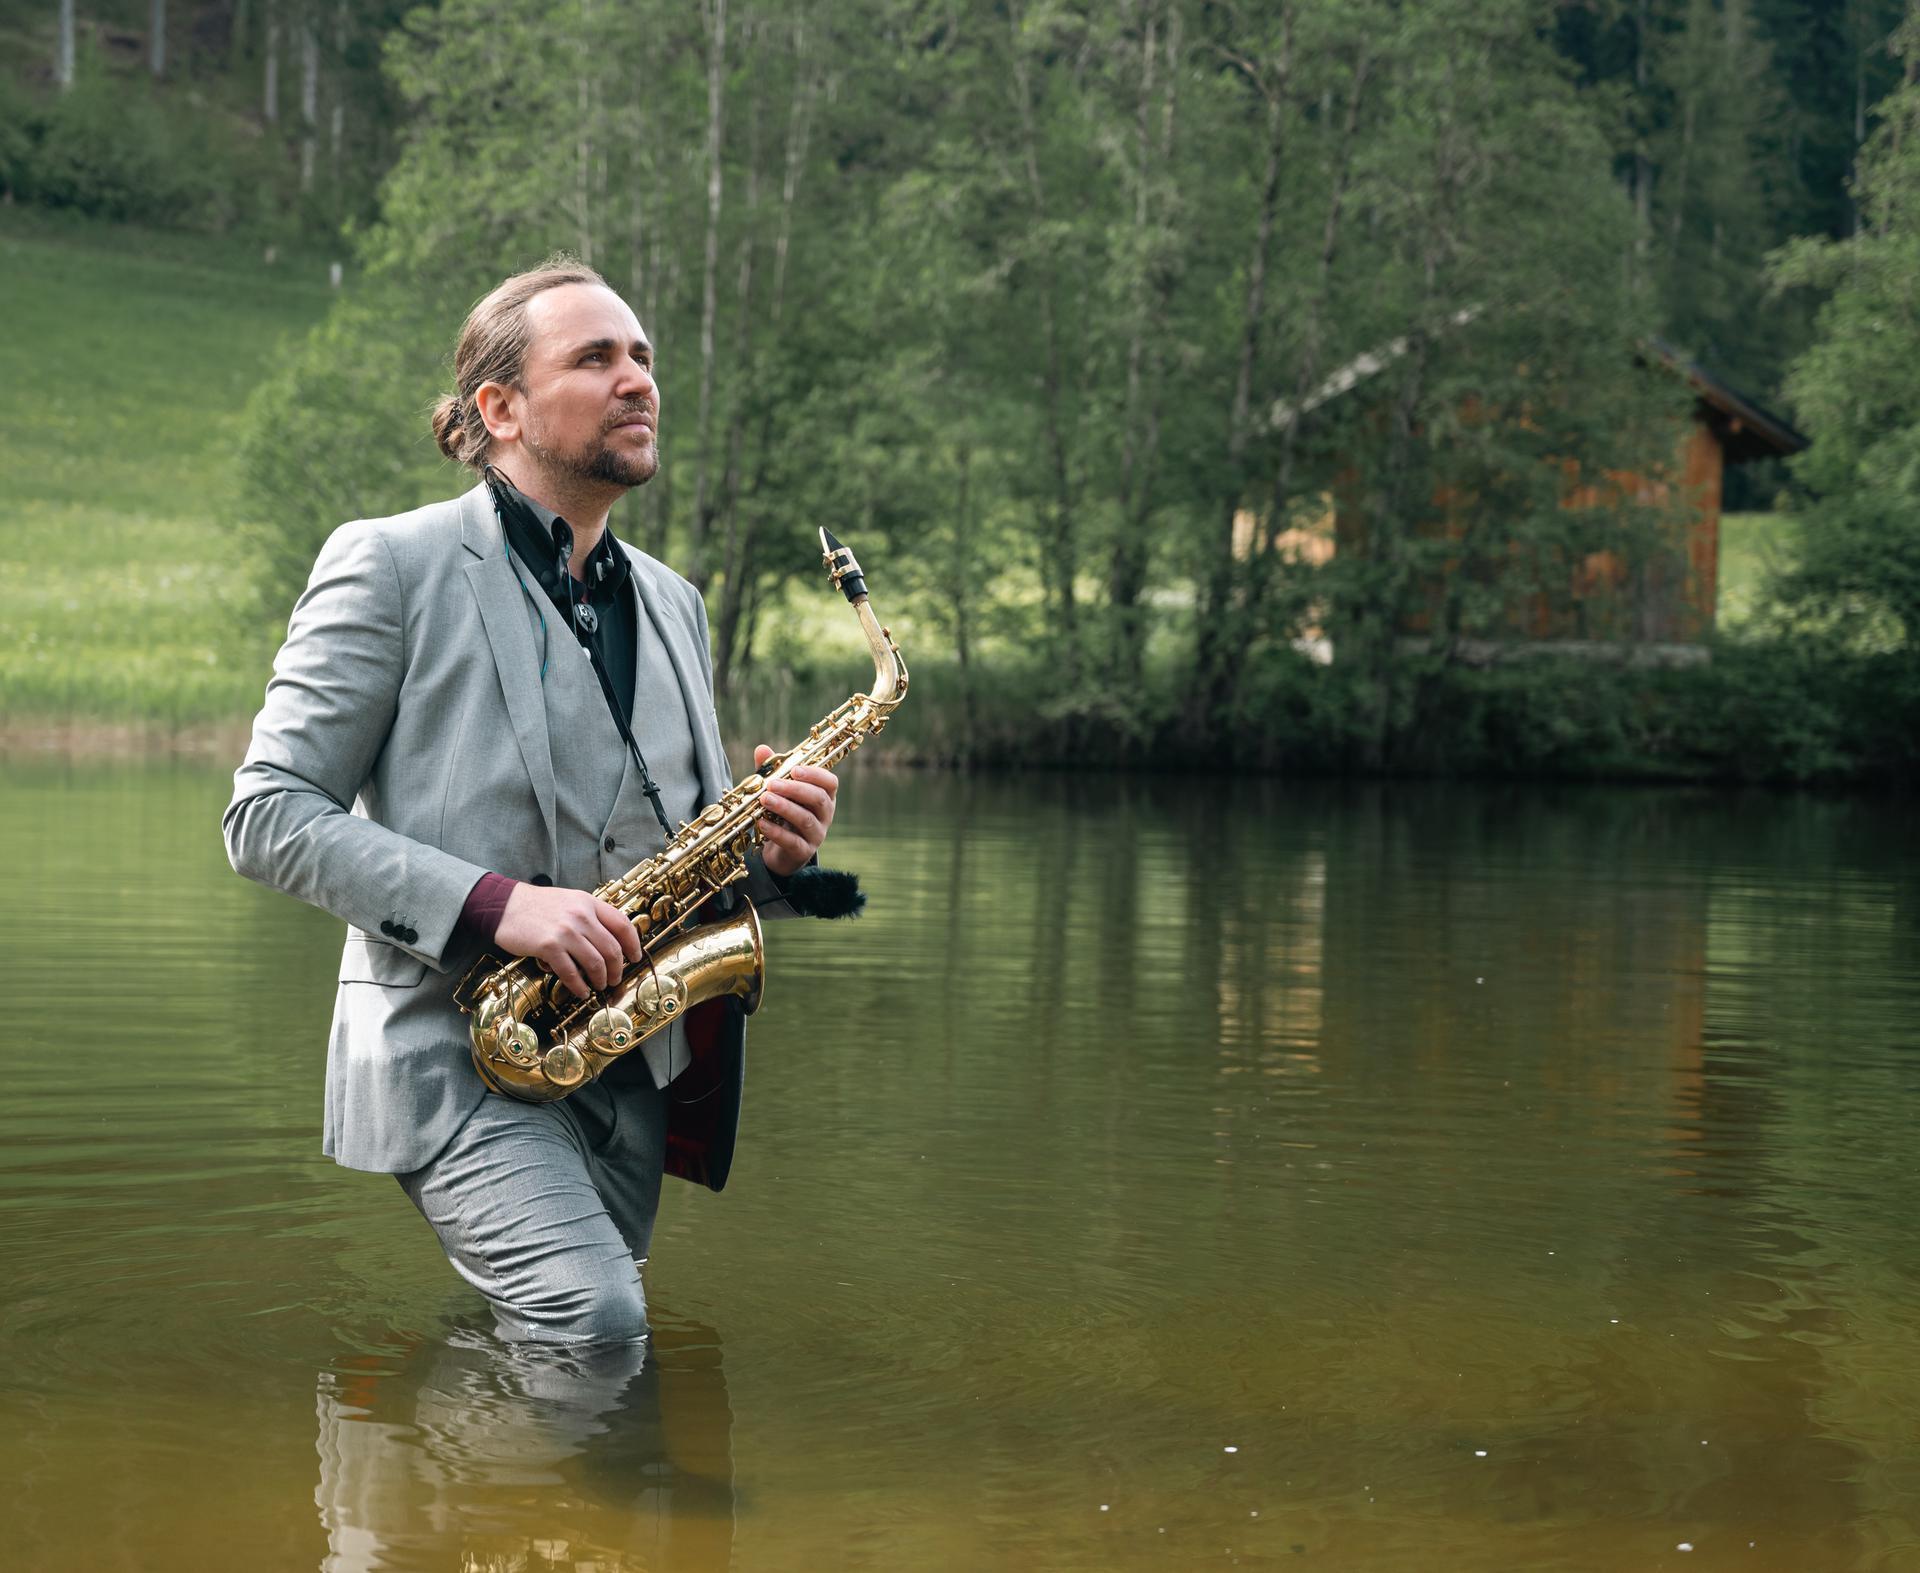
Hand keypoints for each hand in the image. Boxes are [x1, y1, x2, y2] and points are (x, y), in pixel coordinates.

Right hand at [494, 883, 641, 998]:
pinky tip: (581, 991)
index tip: (635, 957)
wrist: (504, 905)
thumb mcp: (570, 900)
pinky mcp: (548, 946)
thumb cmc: (537, 905)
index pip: (622, 924)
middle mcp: (581, 916)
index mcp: (589, 903)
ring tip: (599, 986)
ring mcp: (565, 931)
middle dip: (617, 968)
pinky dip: (579, 986)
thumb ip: (590, 915)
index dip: (633, 944)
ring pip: (595, 962)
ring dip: (601, 979)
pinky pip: (571, 972)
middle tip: (615, 978)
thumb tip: (610, 938)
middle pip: (612, 948)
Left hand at [754, 745, 838, 877]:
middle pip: (818, 799)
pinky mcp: (803, 852)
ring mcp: (816, 834)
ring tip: (764, 800)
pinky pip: (793, 841)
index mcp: (823, 796)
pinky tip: (762, 823)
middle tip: (772, 784)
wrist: (781, 851)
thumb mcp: (778, 792)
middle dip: (795, 789)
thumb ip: (772, 772)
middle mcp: (825, 815)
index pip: (830, 782)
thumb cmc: (783, 815)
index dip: (815, 774)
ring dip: (785, 808)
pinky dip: (777, 832)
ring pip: (806, 820)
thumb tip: (762, 749)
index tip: (795, 770)